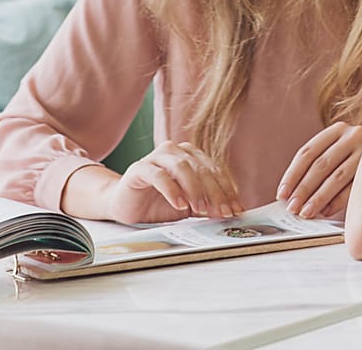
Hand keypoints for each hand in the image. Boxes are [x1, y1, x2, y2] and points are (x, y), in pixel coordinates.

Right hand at [112, 140, 242, 223]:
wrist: (125, 206)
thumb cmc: (158, 204)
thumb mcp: (187, 206)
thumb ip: (206, 205)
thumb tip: (229, 211)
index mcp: (190, 155)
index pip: (214, 170)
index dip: (227, 190)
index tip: (235, 209)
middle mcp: (175, 151)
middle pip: (201, 167)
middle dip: (215, 191)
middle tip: (222, 211)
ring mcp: (157, 157)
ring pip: (182, 166)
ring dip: (195, 189)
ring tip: (200, 209)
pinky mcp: (140, 168)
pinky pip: (159, 175)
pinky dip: (172, 190)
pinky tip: (179, 205)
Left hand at [277, 121, 361, 220]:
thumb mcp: (343, 150)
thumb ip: (323, 164)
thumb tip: (293, 194)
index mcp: (338, 129)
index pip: (308, 152)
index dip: (292, 174)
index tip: (282, 193)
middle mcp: (353, 136)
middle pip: (320, 165)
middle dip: (303, 189)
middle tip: (292, 208)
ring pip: (335, 177)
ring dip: (318, 198)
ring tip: (306, 213)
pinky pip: (353, 188)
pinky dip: (338, 201)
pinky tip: (326, 212)